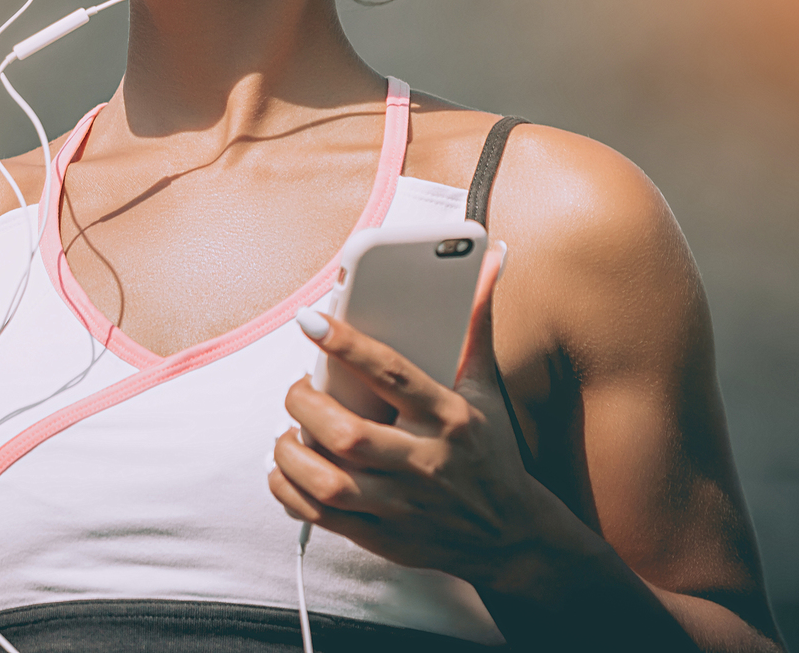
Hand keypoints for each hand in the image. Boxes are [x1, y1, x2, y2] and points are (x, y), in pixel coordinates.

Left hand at [269, 243, 556, 586]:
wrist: (512, 537)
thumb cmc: (489, 451)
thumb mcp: (486, 389)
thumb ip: (475, 325)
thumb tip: (490, 260)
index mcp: (450, 417)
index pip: (393, 374)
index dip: (347, 344)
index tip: (309, 318)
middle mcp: (427, 463)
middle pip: (349, 434)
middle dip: (304, 405)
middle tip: (295, 388)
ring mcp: (405, 506)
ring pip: (329, 481)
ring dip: (291, 454)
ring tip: (286, 432)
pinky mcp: (385, 538)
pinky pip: (322, 517)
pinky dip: (290, 492)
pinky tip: (286, 470)